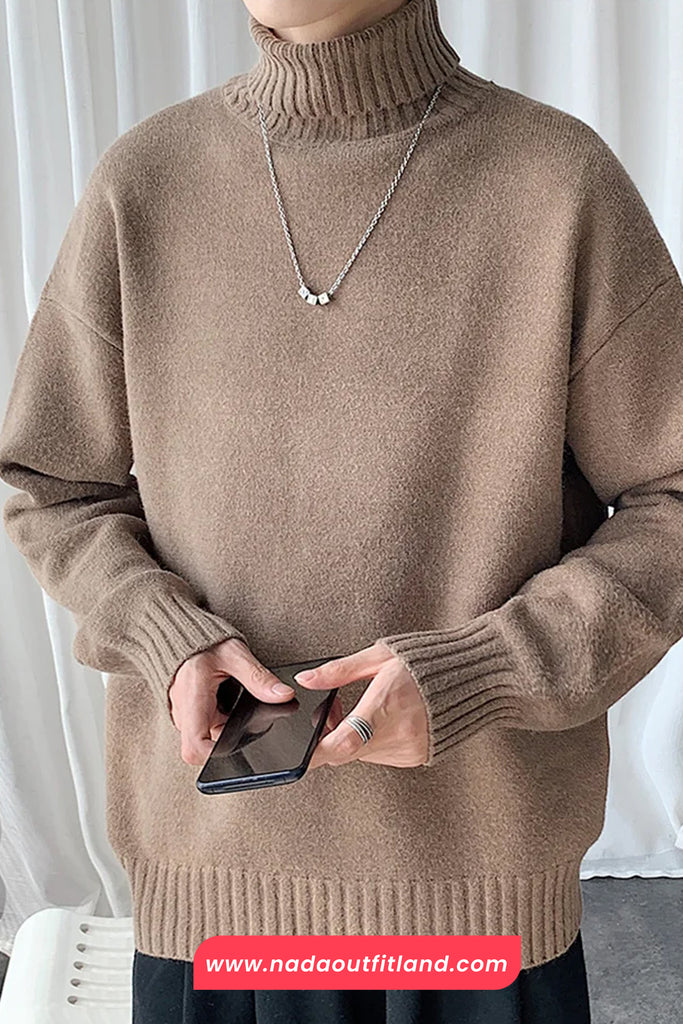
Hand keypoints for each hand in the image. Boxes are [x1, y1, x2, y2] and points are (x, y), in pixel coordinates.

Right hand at [168, 638, 294, 764]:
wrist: (184, 634)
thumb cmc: (205, 643)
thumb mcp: (235, 655)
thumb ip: (258, 677)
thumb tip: (283, 695)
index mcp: (191, 700)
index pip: (195, 748)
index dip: (216, 755)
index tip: (238, 742)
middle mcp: (184, 713)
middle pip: (205, 747)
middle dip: (229, 736)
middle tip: (243, 714)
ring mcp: (186, 715)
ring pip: (208, 738)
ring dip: (227, 727)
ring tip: (234, 701)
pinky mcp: (191, 714)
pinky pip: (208, 727)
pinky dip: (223, 720)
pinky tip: (230, 703)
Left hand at [294, 641, 428, 768]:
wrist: (468, 675)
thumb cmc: (424, 661)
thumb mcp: (377, 657)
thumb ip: (338, 671)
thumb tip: (306, 679)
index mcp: (386, 703)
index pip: (346, 740)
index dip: (319, 752)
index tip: (302, 757)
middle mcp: (399, 732)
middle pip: (347, 750)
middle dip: (331, 738)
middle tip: (337, 710)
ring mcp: (409, 748)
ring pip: (361, 754)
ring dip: (353, 738)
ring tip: (367, 709)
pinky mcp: (415, 756)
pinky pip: (380, 755)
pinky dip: (372, 741)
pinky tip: (384, 720)